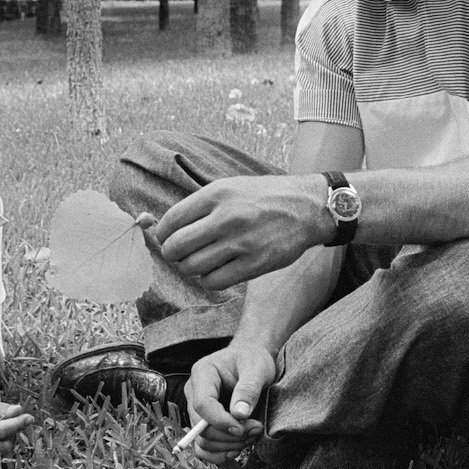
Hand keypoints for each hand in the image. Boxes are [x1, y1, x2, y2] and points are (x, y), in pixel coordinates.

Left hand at [150, 174, 328, 289]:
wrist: (306, 208)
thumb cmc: (264, 197)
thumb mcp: (230, 187)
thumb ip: (199, 205)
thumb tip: (166, 227)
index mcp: (216, 195)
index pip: (171, 220)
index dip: (163, 233)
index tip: (166, 237)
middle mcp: (226, 218)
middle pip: (177, 247)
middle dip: (172, 253)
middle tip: (178, 253)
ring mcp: (241, 243)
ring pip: (193, 267)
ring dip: (190, 267)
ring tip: (199, 261)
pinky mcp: (254, 264)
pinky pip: (214, 281)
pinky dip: (208, 279)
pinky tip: (215, 271)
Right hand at [184, 342, 274, 465]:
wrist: (251, 360)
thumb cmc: (252, 360)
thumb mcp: (256, 368)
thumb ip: (248, 389)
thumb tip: (239, 415)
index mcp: (202, 373)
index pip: (202, 404)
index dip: (221, 421)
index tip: (243, 428)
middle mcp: (194, 393)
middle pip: (201, 427)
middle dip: (229, 436)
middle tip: (255, 430)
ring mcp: (196, 411)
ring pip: (203, 442)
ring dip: (228, 446)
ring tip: (251, 436)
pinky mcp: (203, 424)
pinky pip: (203, 449)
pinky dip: (219, 455)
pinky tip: (237, 449)